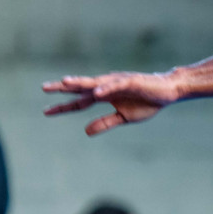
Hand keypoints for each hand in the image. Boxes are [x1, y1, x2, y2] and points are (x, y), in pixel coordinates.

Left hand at [43, 71, 181, 135]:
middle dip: (63, 88)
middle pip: (81, 87)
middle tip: (44, 88)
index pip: (79, 101)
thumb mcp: (123, 117)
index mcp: (103, 96)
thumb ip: (105, 123)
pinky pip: (116, 85)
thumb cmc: (147, 102)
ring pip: (95, 82)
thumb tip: (86, 131)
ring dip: (80, 82)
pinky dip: (106, 88)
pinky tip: (96, 92)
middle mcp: (106, 86)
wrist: (168, 92)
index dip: (64, 106)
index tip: (46, 112)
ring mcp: (117, 82)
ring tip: (65, 82)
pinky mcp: (131, 81)